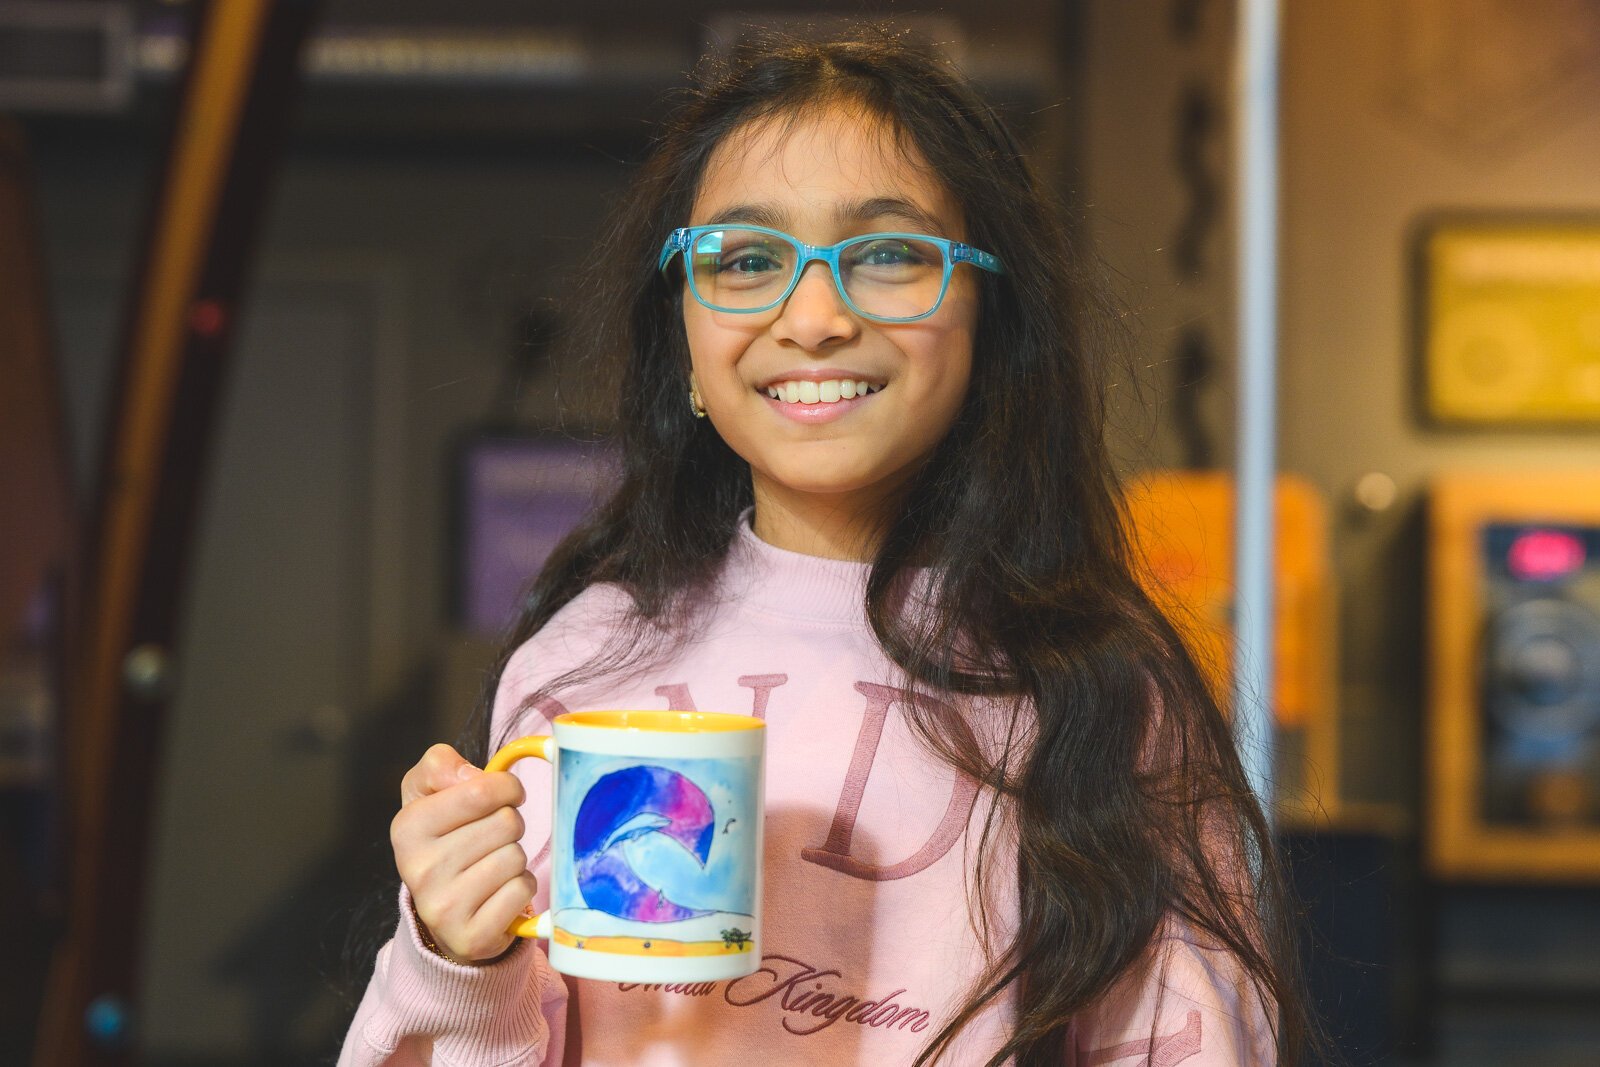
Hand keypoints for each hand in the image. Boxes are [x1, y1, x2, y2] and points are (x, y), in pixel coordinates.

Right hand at [391, 743, 536, 963]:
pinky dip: (520, 888)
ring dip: (515, 858)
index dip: (506, 787)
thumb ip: (441, 765)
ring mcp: (444, 908)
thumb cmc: (443, 840)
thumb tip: (475, 776)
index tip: (505, 795)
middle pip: (507, 823)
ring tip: (491, 867)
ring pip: (517, 856)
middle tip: (491, 839)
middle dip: (510, 825)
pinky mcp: (472, 937)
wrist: (442, 912)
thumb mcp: (426, 792)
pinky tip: (498, 893)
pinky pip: (522, 890)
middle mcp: (419, 869)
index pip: (481, 789)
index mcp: (408, 827)